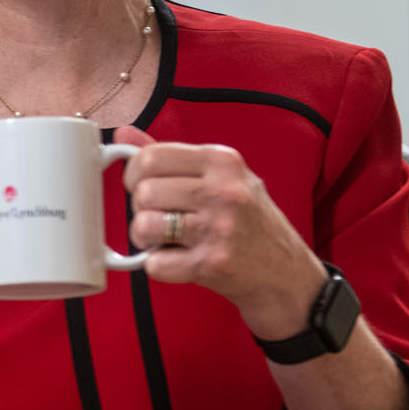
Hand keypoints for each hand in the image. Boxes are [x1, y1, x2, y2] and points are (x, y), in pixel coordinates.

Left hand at [114, 127, 326, 339]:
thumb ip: (172, 157)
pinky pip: (155, 263)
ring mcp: (219, 228)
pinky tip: (180, 260)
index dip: (135, 175)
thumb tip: (123, 136)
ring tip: (168, 240)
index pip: (151, 157)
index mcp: (223, 161)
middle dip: (142, 209)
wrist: (285, 273)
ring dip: (146, 239)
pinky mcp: (213, 263)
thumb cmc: (248, 222)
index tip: (144, 186)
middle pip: (143, 192)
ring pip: (143, 225)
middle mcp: (224, 190)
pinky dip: (159, 266)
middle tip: (161, 218)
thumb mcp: (221, 178)